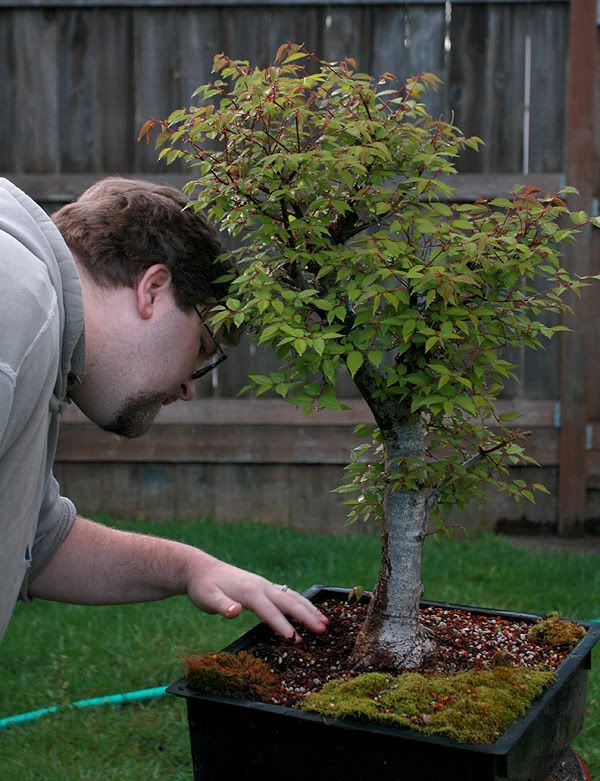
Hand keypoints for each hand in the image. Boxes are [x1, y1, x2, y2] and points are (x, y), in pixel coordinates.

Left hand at [186, 559, 328, 642]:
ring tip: (326, 622)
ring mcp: (265, 586)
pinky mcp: (265, 587)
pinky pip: (288, 595)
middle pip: (289, 602)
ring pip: (292, 597)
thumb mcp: (207, 598)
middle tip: (323, 630)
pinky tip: (310, 611)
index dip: (282, 625)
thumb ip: (222, 606)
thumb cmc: (204, 587)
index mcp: (250, 591)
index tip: (296, 640)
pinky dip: (302, 603)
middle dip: (307, 616)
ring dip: (309, 609)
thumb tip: (234, 612)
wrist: (202, 569)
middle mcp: (262, 586)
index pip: (270, 611)